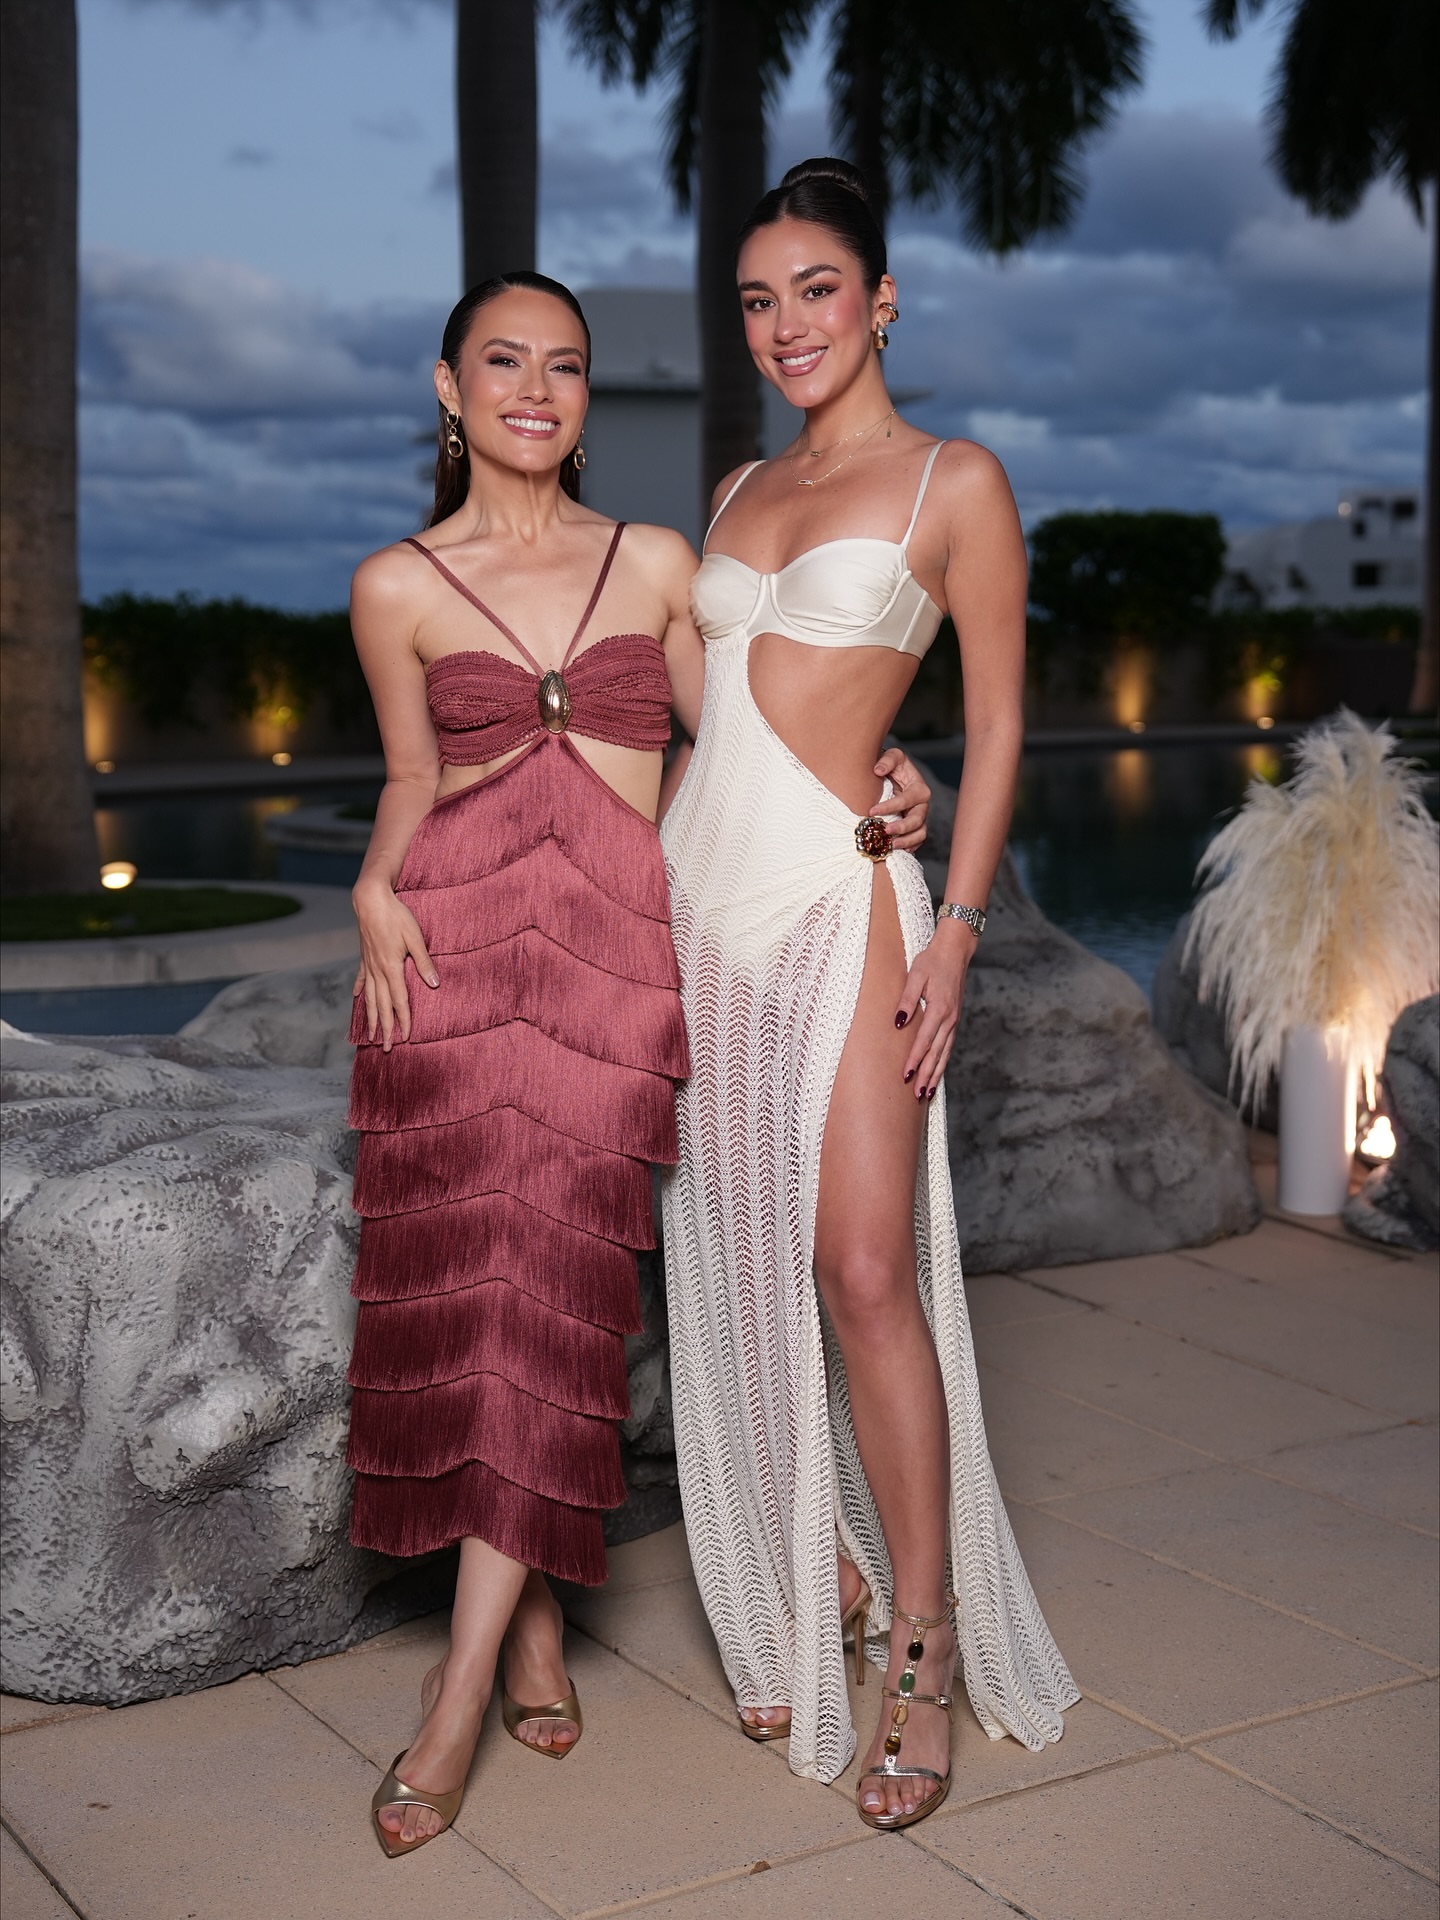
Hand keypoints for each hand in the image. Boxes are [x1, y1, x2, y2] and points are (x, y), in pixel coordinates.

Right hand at [352, 879, 437, 1050]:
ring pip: (369, 998)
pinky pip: (362, 979)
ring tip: (370, 1035)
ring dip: (371, 1018)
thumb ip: (424, 962)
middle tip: (386, 1048)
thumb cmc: (396, 915)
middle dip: (385, 1029)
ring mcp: (368, 965)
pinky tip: (357, 1000)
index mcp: (391, 968)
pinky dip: (360, 991)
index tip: (406, 1038)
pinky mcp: (364, 957)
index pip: (399, 1001)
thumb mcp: (415, 937)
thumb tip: (434, 985)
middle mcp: (377, 970)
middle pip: (382, 1006)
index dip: (403, 1021)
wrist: (370, 899)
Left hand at [871, 748, 930, 850]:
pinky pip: (917, 840)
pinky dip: (910, 846)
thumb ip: (887, 760)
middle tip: (885, 831)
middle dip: (902, 827)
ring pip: (920, 833)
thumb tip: (878, 770)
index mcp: (919, 787)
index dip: (890, 806)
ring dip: (907, 841)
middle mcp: (922, 804)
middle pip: (918, 819)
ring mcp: (920, 817)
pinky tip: (897, 850)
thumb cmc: (892, 765)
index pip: (907, 799)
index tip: (872, 811)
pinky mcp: (915, 827)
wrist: (891, 776)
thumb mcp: (892, 756)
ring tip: (892, 845)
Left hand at [893, 918, 972, 1099]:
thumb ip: (906, 1000)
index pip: (924, 1040)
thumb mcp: (915, 976)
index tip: (905, 1075)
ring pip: (944, 1053)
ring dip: (935, 1074)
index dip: (914, 1059)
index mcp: (939, 1009)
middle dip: (926, 1075)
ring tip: (926, 1093)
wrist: (955, 952)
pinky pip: (948, 1047)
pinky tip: (936, 1074)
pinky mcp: (954, 1020)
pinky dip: (942, 1062)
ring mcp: (954, 1021)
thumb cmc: (932, 961)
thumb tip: (898, 1023)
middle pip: (936, 1053)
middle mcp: (949, 1019)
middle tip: (916, 1094)